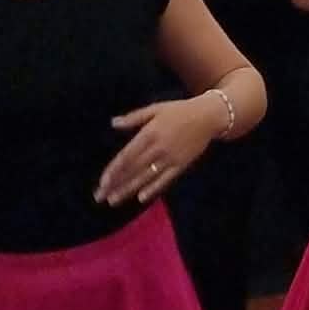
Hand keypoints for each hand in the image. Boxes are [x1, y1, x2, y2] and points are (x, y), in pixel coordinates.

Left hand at [96, 96, 219, 205]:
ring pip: (146, 177)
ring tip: (114, 201)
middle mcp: (158, 148)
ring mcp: (170, 158)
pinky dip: (154, 188)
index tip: (102, 183)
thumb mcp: (155, 108)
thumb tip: (113, 123)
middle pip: (133, 170)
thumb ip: (134, 118)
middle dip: (115, 184)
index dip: (113, 171)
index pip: (126, 156)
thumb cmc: (179, 110)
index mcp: (149, 134)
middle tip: (100, 197)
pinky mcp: (182, 165)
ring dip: (129, 190)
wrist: (209, 116)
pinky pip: (166, 179)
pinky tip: (141, 198)